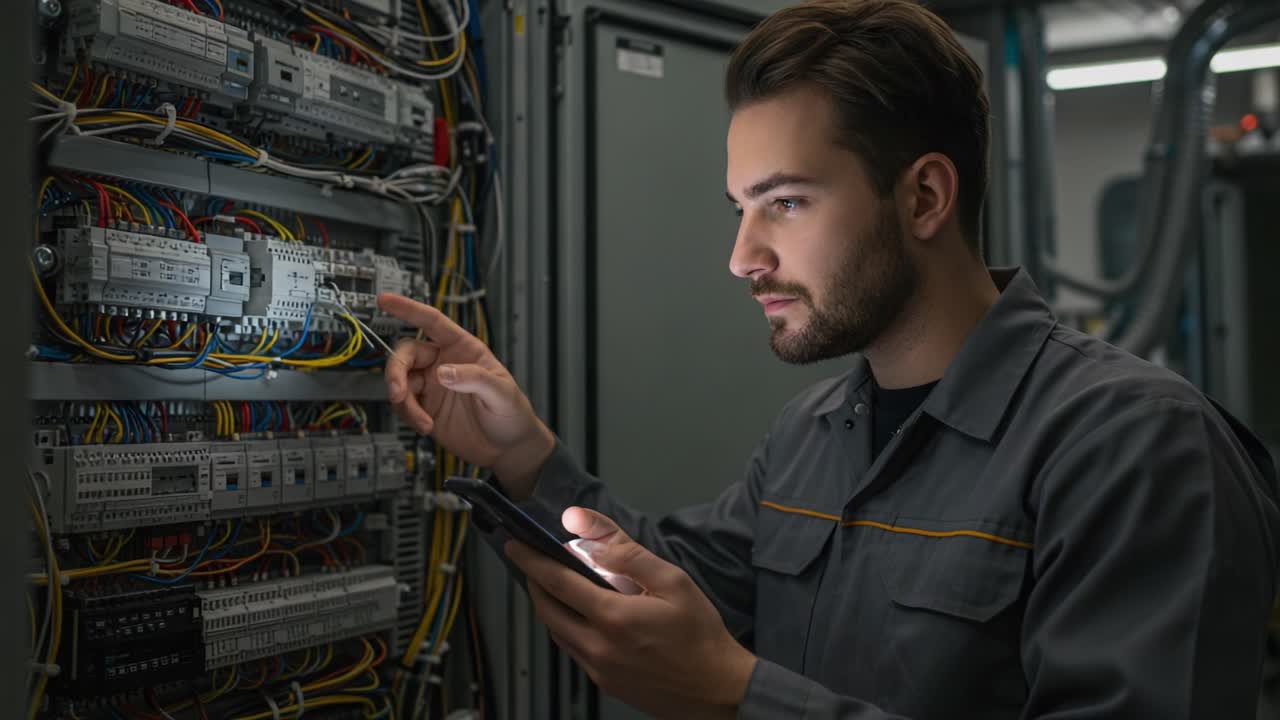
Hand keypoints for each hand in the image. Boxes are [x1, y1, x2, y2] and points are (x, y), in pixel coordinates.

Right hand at [377, 293, 554, 498]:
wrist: (507, 448)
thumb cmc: (512, 414)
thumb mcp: (501, 393)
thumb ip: (474, 379)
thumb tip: (444, 372)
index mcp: (463, 348)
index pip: (432, 322)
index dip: (408, 309)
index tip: (385, 300)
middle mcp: (443, 363)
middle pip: (406, 354)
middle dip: (395, 372)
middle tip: (398, 393)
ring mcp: (432, 385)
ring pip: (400, 381)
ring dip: (403, 401)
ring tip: (423, 421)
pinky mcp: (425, 408)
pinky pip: (403, 405)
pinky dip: (408, 416)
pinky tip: (426, 426)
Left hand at [506, 507, 756, 718]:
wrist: (718, 691)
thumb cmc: (700, 634)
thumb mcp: (672, 581)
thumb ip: (626, 553)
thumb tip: (584, 526)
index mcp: (612, 617)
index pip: (556, 582)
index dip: (531, 560)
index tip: (515, 545)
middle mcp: (597, 647)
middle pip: (546, 610)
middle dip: (534, 582)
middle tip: (532, 562)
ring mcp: (598, 669)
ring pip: (556, 632)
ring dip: (549, 606)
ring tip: (555, 585)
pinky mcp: (605, 683)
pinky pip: (573, 650)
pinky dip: (566, 627)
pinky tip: (582, 615)